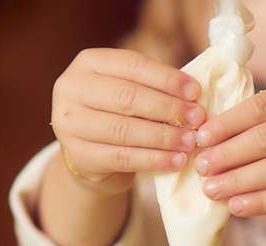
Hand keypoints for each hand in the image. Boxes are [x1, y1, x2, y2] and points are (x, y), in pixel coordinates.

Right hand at [50, 48, 207, 194]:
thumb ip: (154, 87)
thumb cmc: (118, 114)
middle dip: (167, 108)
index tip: (196, 92)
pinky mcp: (77, 156)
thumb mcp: (129, 90)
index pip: (132, 65)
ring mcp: (68, 124)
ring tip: (190, 142)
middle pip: (126, 97)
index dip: (166, 78)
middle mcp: (70, 89)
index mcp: (87, 63)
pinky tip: (175, 161)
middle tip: (196, 119)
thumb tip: (194, 95)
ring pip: (124, 130)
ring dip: (163, 137)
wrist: (90, 155)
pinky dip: (153, 160)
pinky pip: (122, 157)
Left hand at [193, 81, 265, 222]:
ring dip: (239, 181)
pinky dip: (261, 202)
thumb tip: (205, 138)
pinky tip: (237, 206)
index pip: (262, 106)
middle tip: (202, 167)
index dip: (228, 123)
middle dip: (229, 154)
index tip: (201, 138)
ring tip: (212, 189)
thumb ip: (261, 123)